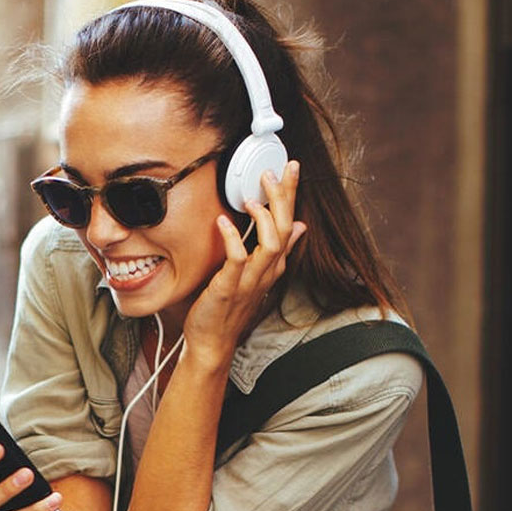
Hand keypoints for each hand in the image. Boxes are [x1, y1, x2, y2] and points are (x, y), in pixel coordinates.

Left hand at [184, 160, 306, 369]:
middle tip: (275, 172)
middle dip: (283, 198)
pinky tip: (223, 222)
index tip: (290, 168)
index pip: (289, 223)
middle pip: (284, 229)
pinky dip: (233, 239)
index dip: (291, 195)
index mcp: (272, 265)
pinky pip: (237, 260)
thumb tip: (298, 227)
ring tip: (252, 196)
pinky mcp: (229, 288)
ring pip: (271, 244)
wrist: (212, 342)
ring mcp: (250, 280)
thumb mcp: (257, 274)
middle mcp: (266, 271)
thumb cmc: (229, 307)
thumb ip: (277, 250)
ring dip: (264, 217)